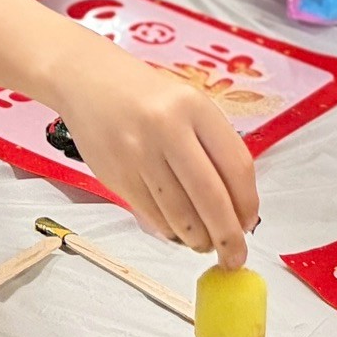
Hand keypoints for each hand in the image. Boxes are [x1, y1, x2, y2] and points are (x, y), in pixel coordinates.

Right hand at [54, 47, 258, 267]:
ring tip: (204, 243)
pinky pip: (153, 217)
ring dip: (198, 240)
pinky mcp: (116, 175)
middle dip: (228, 237)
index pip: (237, 166)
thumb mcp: (188, 105)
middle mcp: (167, 128)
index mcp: (194, 107)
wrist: (87, 79)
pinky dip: (171, 232)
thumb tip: (235, 209)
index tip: (250, 223)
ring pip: (180, 215)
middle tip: (235, 257)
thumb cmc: (147, 95)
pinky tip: (178, 230)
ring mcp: (138, 153)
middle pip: (211, 198)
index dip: (248, 203)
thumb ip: (213, 147)